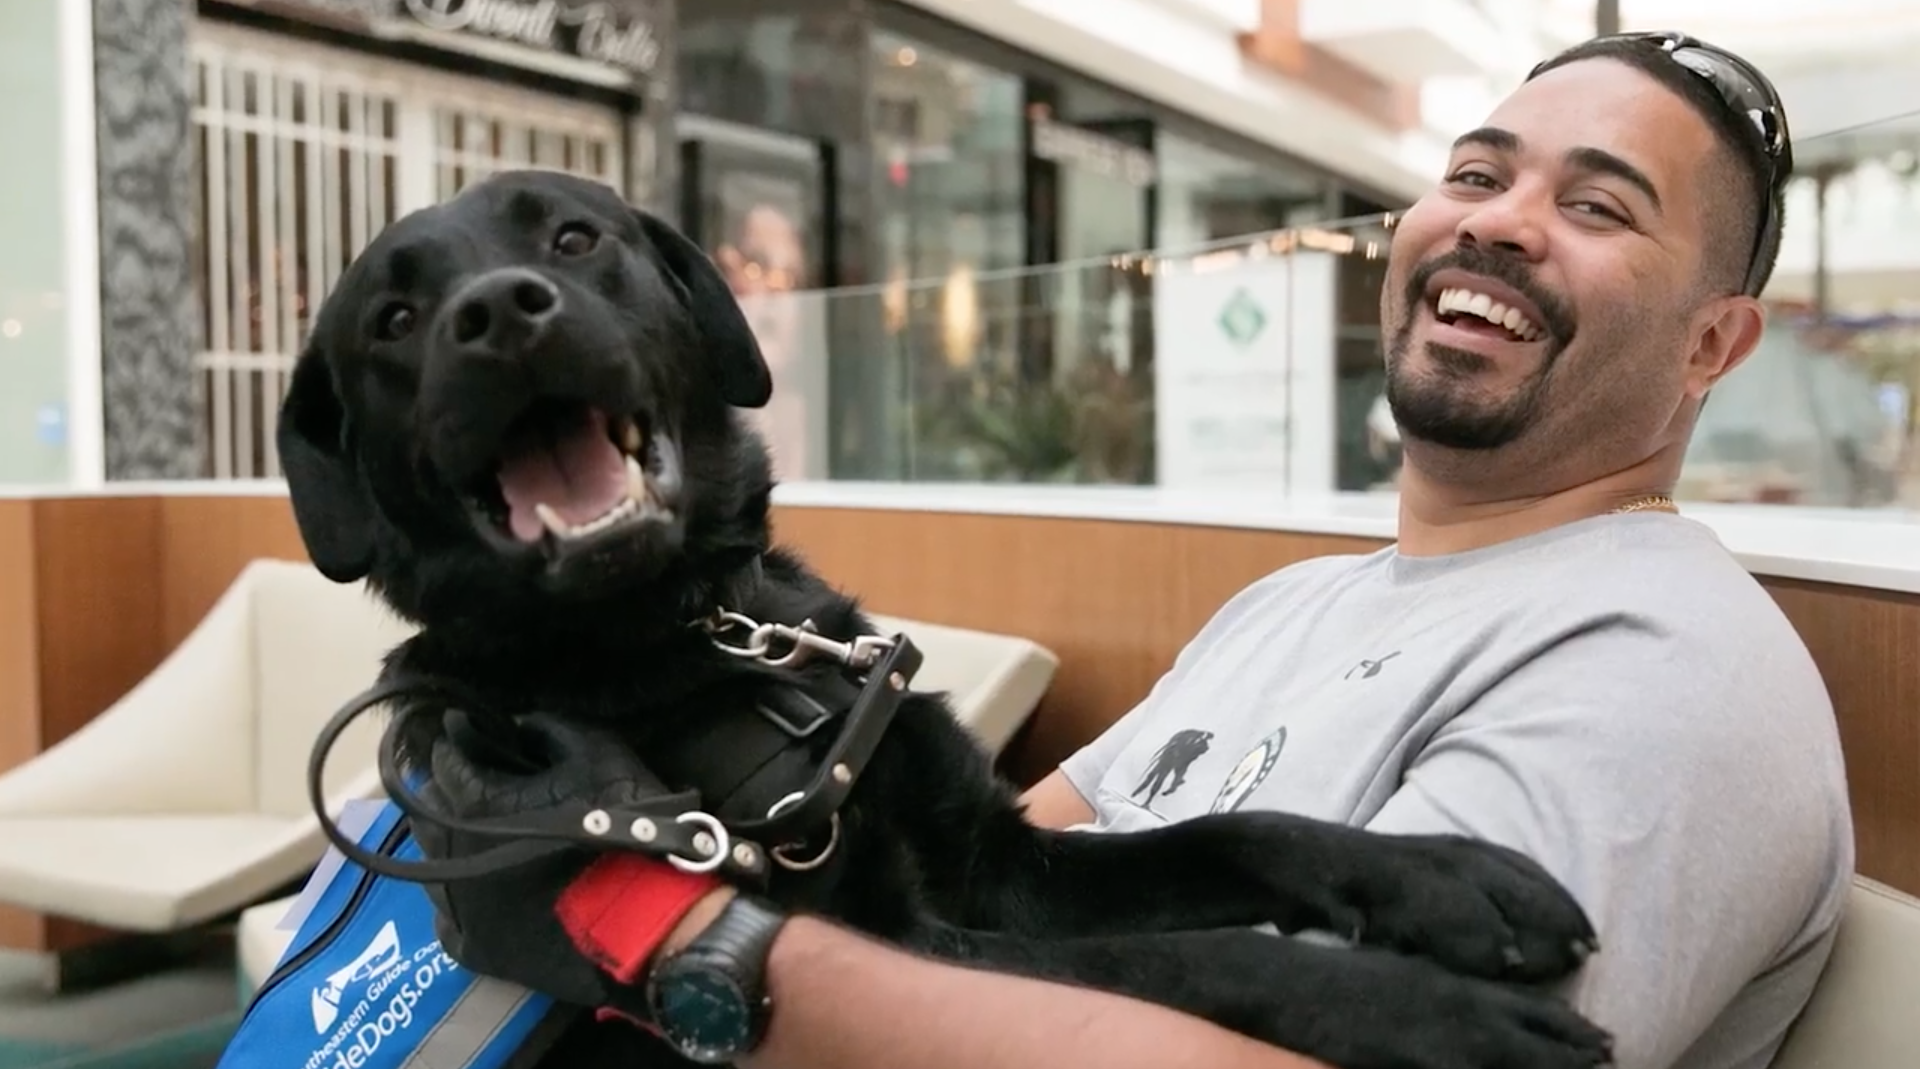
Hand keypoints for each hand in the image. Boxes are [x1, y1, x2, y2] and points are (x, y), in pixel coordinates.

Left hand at [410, 709, 703, 1005]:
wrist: (643, 913)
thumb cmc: (622, 823)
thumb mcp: (596, 752)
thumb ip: (549, 729)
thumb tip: (518, 725)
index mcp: (477, 802)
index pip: (445, 763)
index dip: (457, 745)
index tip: (466, 736)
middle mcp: (453, 854)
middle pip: (426, 814)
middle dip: (443, 793)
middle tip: (469, 784)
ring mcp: (459, 907)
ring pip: (429, 867)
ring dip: (445, 844)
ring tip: (471, 836)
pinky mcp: (474, 949)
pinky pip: (445, 921)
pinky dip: (457, 901)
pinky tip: (478, 891)